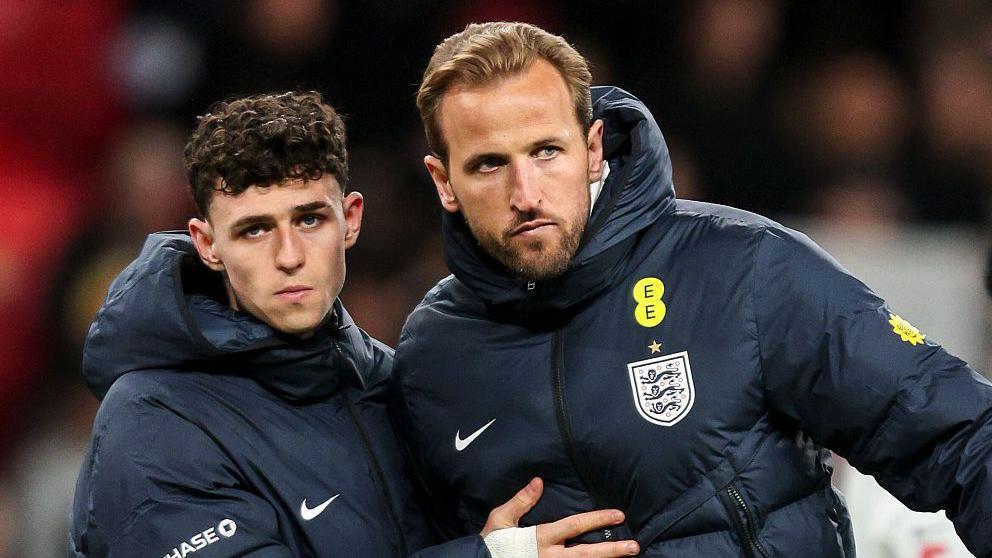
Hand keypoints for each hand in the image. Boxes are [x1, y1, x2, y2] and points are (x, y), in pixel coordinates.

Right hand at [482, 477, 639, 556]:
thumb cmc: (490, 543)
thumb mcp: (501, 518)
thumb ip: (521, 500)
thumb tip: (539, 481)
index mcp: (540, 538)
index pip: (575, 526)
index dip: (598, 520)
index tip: (618, 515)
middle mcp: (550, 557)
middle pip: (587, 554)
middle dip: (612, 550)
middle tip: (634, 547)